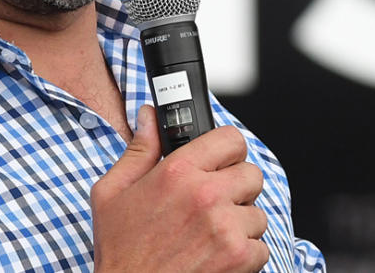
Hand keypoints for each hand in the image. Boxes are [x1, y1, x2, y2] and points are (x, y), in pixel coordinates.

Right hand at [90, 106, 269, 271]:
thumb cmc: (120, 250)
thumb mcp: (112, 193)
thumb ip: (138, 150)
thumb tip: (149, 117)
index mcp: (177, 172)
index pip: (230, 139)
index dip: (226, 150)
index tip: (220, 161)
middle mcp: (206, 195)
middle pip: (252, 173)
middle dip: (236, 187)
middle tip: (215, 202)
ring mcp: (226, 228)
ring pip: (258, 213)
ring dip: (240, 223)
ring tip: (211, 235)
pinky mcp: (239, 258)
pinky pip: (262, 247)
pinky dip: (245, 254)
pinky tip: (217, 256)